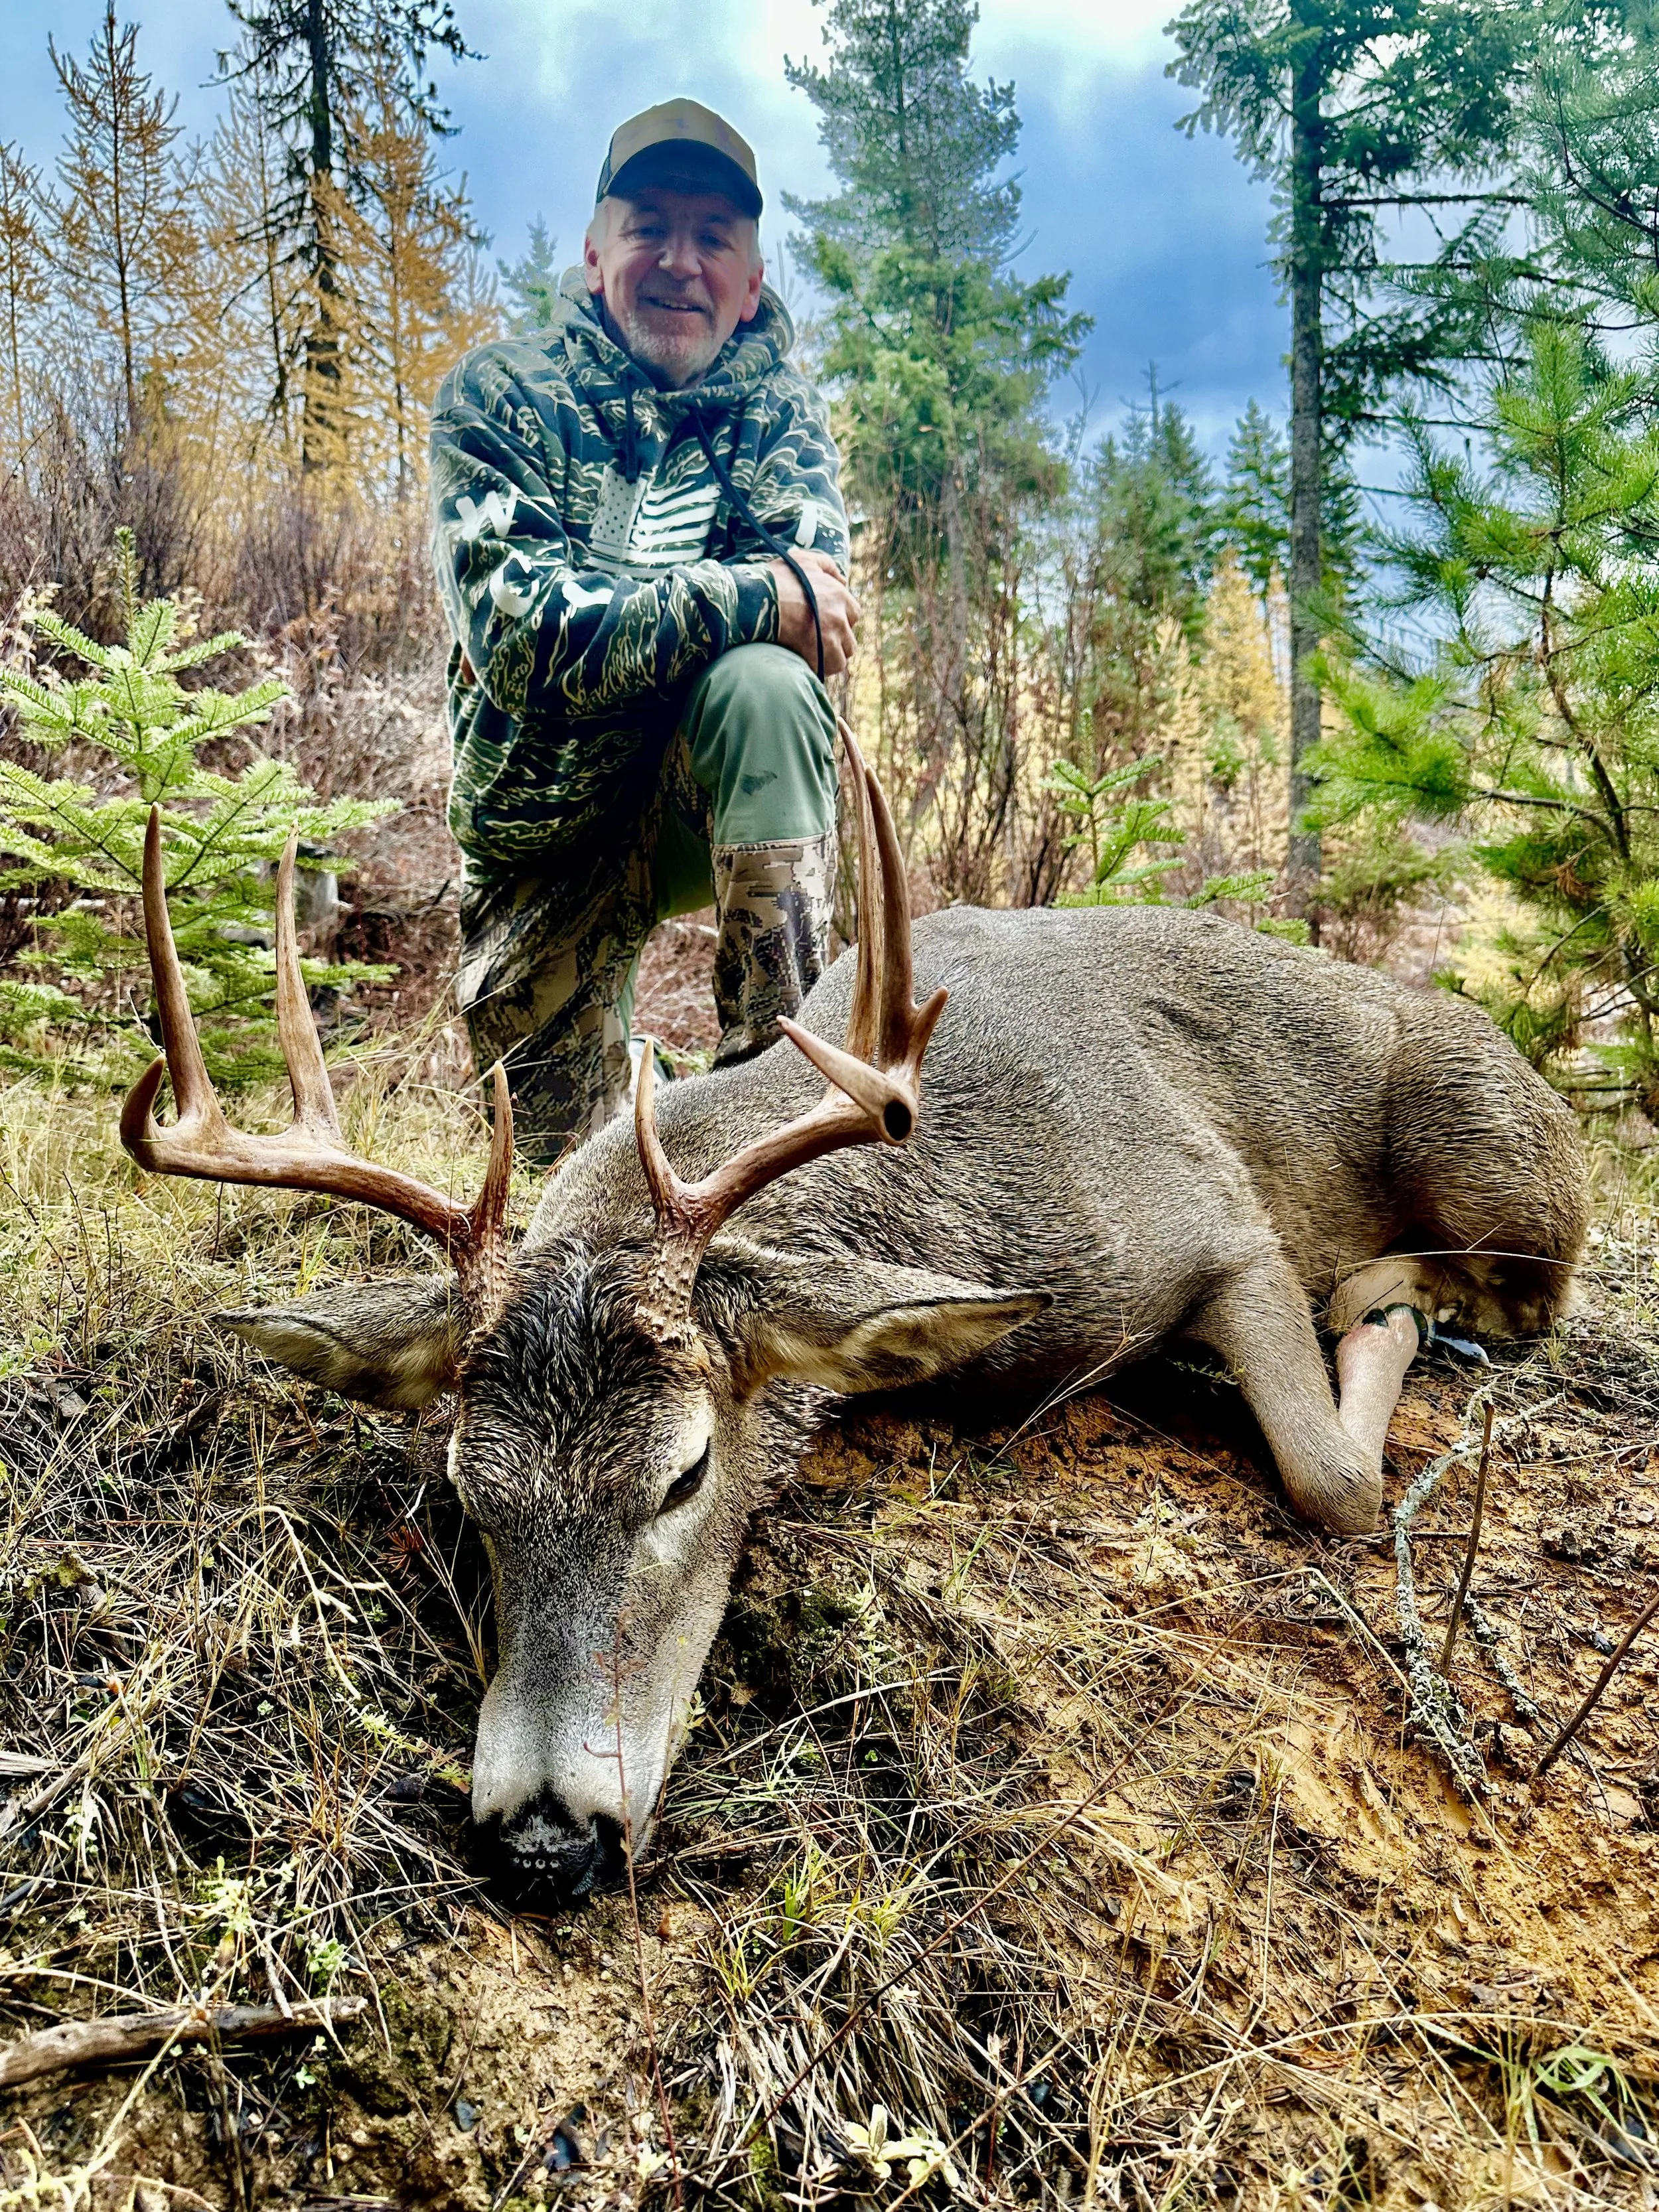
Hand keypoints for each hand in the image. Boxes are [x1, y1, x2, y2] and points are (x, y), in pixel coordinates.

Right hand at [767, 550, 859, 678]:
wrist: (757, 601)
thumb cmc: (777, 579)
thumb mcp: (804, 560)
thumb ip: (827, 566)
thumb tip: (842, 580)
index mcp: (839, 596)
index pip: (854, 614)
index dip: (841, 619)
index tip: (827, 623)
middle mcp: (840, 618)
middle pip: (849, 639)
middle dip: (837, 641)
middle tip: (819, 642)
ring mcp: (830, 639)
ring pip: (841, 657)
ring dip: (830, 657)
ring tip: (814, 656)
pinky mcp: (817, 656)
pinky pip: (828, 668)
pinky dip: (821, 668)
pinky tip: (808, 663)